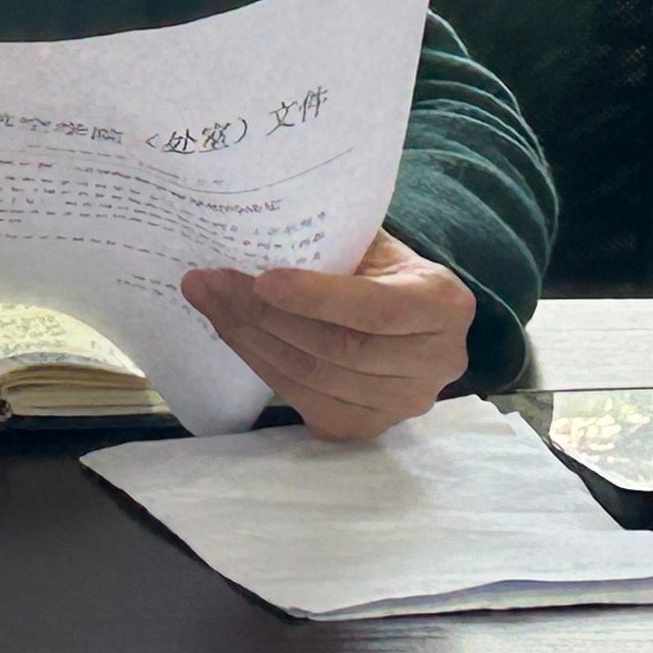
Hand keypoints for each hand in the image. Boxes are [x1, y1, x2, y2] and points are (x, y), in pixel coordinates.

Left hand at [180, 230, 476, 439]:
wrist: (408, 316)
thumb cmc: (381, 266)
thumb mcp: (373, 240)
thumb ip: (333, 237)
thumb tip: (255, 225)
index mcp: (443, 304)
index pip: (377, 308)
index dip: (317, 297)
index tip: (262, 278)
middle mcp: (436, 363)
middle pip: (338, 349)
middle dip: (263, 315)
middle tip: (209, 282)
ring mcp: (402, 404)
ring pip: (314, 378)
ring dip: (250, 339)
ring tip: (208, 299)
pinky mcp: (366, 427)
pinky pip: (303, 400)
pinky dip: (260, 364)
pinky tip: (232, 332)